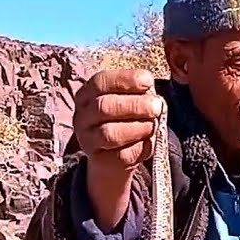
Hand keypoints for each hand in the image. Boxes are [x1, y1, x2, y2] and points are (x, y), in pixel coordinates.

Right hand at [71, 68, 162, 229]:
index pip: (101, 82)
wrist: (115, 156)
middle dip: (134, 105)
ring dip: (136, 128)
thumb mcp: (131, 102)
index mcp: (88, 94)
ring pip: (109, 133)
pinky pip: (120, 155)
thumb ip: (140, 95)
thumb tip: (155, 98)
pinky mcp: (98, 159)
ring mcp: (87, 139)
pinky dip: (138, 148)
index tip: (148, 81)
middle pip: (104, 107)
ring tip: (153, 126)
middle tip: (157, 106)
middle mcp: (83, 115)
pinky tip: (147, 142)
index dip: (125, 80)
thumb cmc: (125, 120)